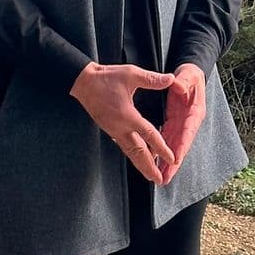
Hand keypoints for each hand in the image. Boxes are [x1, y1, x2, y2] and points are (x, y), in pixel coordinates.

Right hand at [70, 63, 176, 184]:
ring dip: (141, 164)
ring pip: (129, 152)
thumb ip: (152, 79)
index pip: (149, 135)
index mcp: (127, 115)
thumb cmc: (105, 78)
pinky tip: (139, 157)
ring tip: (151, 176)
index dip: (161, 148)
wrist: (82, 83)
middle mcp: (120, 127)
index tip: (171, 159)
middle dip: (149, 168)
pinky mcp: (109, 129)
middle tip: (159, 180)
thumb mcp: (131, 74)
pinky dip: (133, 154)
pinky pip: (123, 146)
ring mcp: (113, 130)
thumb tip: (171, 79)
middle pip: (137, 153)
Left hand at [158, 63, 206, 183]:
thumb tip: (178, 86)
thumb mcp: (187, 75)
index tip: (175, 160)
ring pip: (173, 146)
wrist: (188, 74)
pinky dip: (161, 151)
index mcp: (194, 113)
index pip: (187, 133)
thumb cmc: (190, 75)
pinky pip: (167, 139)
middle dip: (174, 164)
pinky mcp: (174, 123)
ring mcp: (181, 124)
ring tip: (160, 177)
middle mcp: (189, 122)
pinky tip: (154, 161)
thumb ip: (183, 81)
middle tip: (165, 178)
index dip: (181, 147)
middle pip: (181, 146)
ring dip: (167, 162)